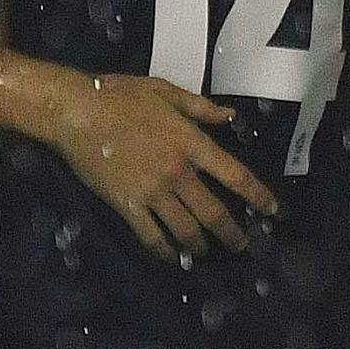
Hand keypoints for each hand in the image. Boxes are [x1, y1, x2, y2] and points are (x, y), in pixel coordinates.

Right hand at [52, 74, 278, 259]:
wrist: (75, 112)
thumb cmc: (119, 96)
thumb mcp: (164, 91)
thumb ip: (200, 107)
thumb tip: (231, 116)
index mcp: (191, 143)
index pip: (235, 176)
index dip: (259, 196)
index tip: (273, 210)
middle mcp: (177, 172)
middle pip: (213, 212)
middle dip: (231, 234)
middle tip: (240, 246)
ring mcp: (152, 192)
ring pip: (185, 229)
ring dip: (199, 245)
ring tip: (204, 253)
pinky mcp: (127, 205)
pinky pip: (150, 236)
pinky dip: (163, 251)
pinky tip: (169, 257)